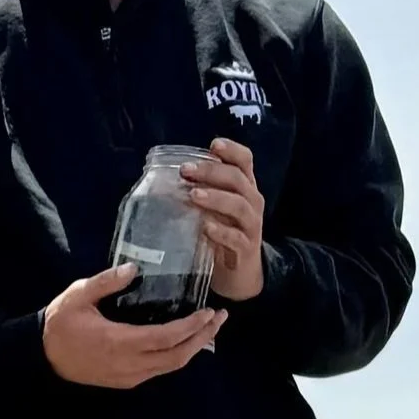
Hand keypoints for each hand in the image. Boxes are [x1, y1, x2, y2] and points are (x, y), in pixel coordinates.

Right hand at [41, 263, 222, 389]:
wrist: (41, 356)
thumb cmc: (60, 324)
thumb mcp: (78, 295)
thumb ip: (106, 282)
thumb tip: (134, 268)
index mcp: (119, 342)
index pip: (166, 338)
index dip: (192, 326)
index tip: (209, 311)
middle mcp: (128, 364)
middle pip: (177, 356)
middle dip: (203, 337)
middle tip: (220, 319)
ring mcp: (128, 376)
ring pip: (171, 367)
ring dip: (193, 348)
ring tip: (209, 329)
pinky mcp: (125, 380)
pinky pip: (159, 370)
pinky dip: (177, 357)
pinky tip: (185, 343)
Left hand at [185, 138, 265, 299]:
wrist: (240, 274)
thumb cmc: (222, 236)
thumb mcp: (213, 211)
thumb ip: (200, 193)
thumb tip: (167, 179)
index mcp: (245, 189)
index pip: (245, 162)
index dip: (232, 150)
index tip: (213, 144)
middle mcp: (252, 203)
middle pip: (238, 179)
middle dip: (212, 172)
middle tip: (186, 171)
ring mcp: (251, 226)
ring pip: (240, 206)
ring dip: (216, 198)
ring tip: (193, 195)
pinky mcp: (245, 249)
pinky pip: (236, 238)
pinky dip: (221, 231)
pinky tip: (205, 228)